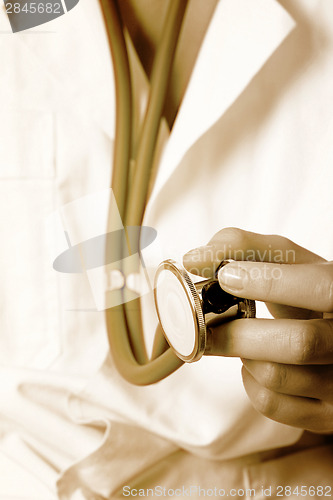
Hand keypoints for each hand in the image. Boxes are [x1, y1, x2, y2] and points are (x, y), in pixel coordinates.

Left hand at [183, 228, 332, 433]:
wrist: (331, 331)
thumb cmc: (303, 293)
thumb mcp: (289, 263)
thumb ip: (247, 248)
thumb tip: (195, 258)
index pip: (323, 288)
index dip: (272, 282)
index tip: (225, 275)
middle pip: (299, 344)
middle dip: (239, 332)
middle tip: (204, 322)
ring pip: (277, 376)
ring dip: (242, 355)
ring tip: (237, 338)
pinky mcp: (324, 415)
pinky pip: (273, 404)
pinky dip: (249, 382)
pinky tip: (253, 363)